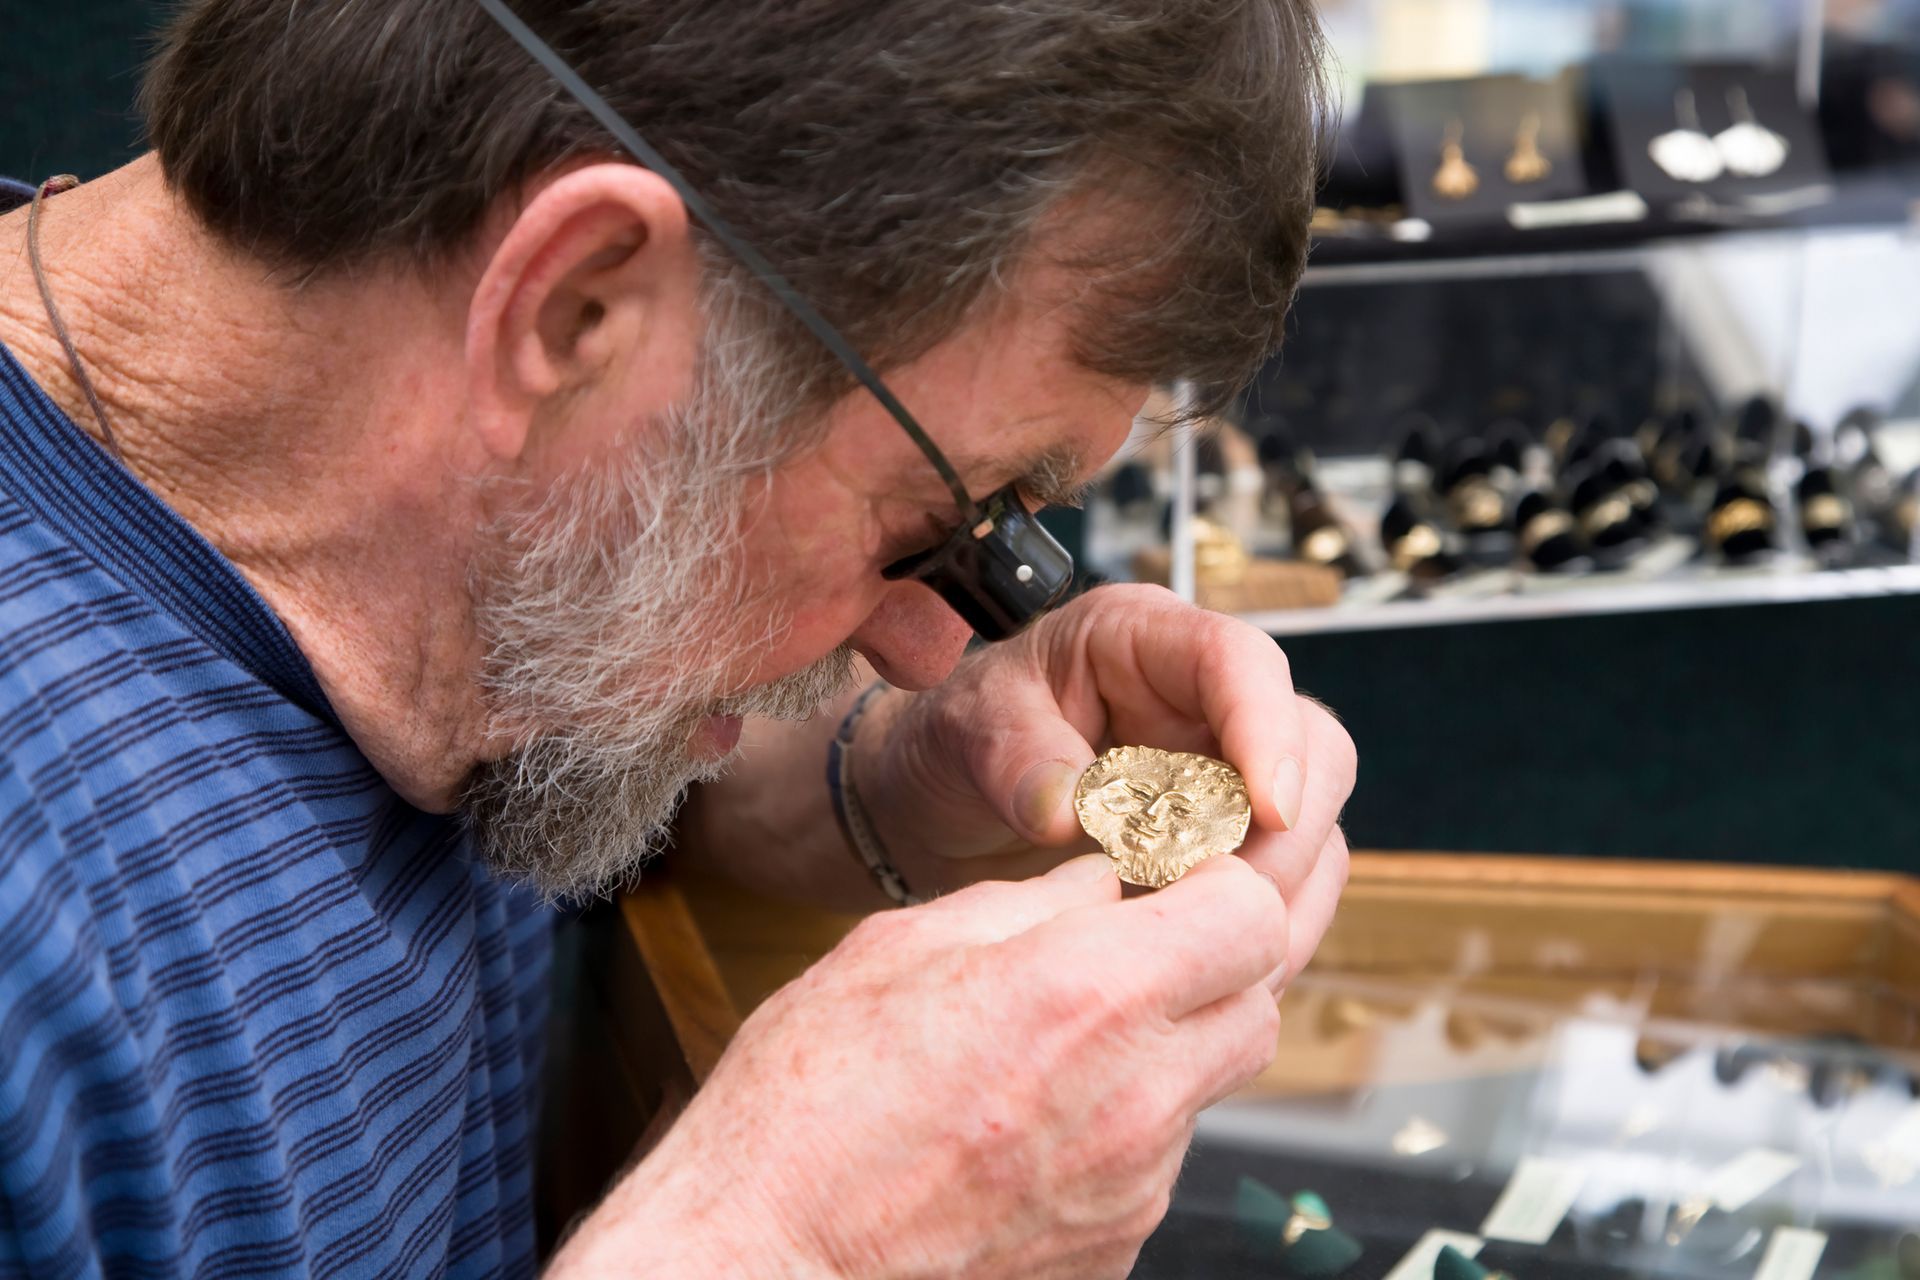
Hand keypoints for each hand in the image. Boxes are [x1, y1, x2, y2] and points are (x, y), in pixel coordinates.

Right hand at [551, 852, 1289, 1278]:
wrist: (768, 1258)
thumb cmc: (807, 1103)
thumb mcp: (903, 947)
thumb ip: (1030, 906)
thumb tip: (1105, 885)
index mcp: (1088, 995)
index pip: (1254, 916)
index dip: (1220, 887)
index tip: (1172, 885)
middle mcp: (1136, 1097)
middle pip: (1256, 1006)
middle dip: (1209, 968)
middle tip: (1124, 958)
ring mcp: (1132, 1188)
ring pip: (1202, 1087)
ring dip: (1156, 1050)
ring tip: (1046, 1051)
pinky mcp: (1114, 1251)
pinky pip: (1152, 1165)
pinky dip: (1114, 1130)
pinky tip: (1022, 1127)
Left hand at [861, 584, 1354, 984]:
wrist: (944, 800)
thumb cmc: (959, 739)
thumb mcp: (967, 730)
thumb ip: (1016, 759)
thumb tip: (1067, 808)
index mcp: (1143, 639)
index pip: (1241, 662)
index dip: (1269, 733)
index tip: (1267, 810)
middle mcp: (1207, 697)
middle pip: (1314, 747)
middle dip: (1283, 832)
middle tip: (1221, 906)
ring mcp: (1230, 768)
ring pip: (1315, 823)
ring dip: (1278, 889)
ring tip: (1206, 945)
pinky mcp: (1234, 835)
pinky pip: (1291, 880)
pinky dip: (1266, 926)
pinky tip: (1212, 964)